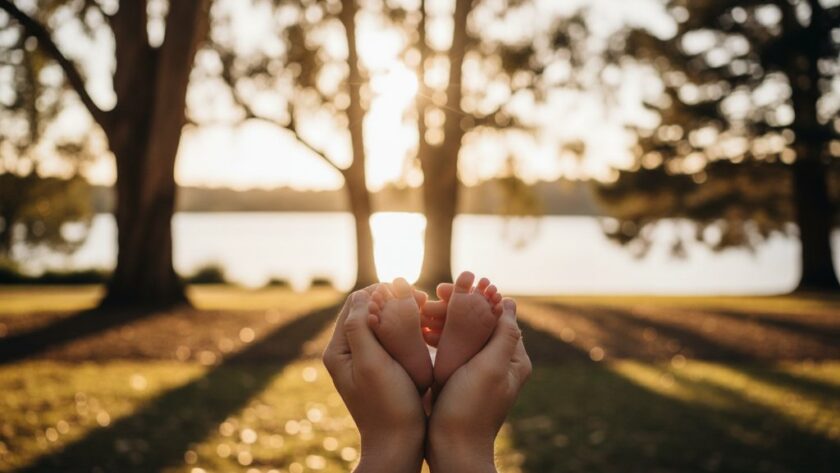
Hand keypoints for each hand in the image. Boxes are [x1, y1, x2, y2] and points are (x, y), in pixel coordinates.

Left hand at [322, 288, 425, 472]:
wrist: (399, 444)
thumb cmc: (388, 405)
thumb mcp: (371, 363)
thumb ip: (360, 327)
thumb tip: (362, 295)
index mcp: (338, 350)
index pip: (355, 304)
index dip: (380, 291)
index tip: (409, 291)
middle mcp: (347, 352)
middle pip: (367, 310)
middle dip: (392, 299)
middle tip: (422, 298)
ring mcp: (364, 360)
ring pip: (380, 322)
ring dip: (400, 311)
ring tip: (425, 308)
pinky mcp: (382, 368)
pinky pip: (390, 338)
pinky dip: (405, 328)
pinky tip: (424, 328)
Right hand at [426, 298, 531, 472]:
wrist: (452, 448)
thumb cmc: (471, 409)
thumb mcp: (490, 368)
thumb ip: (503, 334)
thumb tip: (509, 301)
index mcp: (512, 358)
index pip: (496, 315)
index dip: (473, 298)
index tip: (446, 289)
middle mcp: (497, 361)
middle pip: (477, 322)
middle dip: (452, 308)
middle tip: (425, 301)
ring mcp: (477, 370)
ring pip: (461, 333)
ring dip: (440, 320)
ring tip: (417, 313)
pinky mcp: (459, 378)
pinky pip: (450, 349)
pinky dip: (435, 337)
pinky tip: (417, 330)